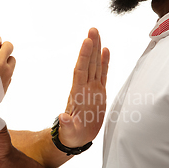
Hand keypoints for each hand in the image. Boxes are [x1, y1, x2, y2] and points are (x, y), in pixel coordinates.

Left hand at [58, 28, 109, 147]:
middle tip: (93, 29)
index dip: (84, 56)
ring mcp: (92, 89)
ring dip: (96, 50)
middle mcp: (85, 88)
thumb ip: (66, 125)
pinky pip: (102, 74)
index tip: (87, 41)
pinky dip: (104, 62)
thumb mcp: (69, 132)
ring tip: (97, 33)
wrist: (75, 138)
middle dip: (90, 46)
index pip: (81, 70)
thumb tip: (62, 118)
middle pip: (88, 63)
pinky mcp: (99, 92)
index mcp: (78, 94)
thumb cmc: (71, 136)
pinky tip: (106, 51)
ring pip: (94, 65)